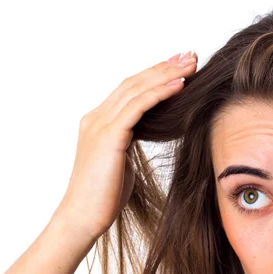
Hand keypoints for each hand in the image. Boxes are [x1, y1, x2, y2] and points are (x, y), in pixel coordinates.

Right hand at [53, 50, 197, 241]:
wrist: (82, 218)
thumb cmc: (103, 196)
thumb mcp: (120, 161)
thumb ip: (129, 141)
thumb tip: (148, 132)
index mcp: (98, 122)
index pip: (130, 89)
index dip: (155, 74)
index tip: (180, 66)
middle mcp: (96, 118)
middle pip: (134, 82)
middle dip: (163, 67)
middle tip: (190, 55)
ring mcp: (99, 125)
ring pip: (136, 89)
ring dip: (166, 74)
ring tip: (191, 64)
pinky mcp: (108, 137)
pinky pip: (137, 107)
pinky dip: (159, 93)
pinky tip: (180, 86)